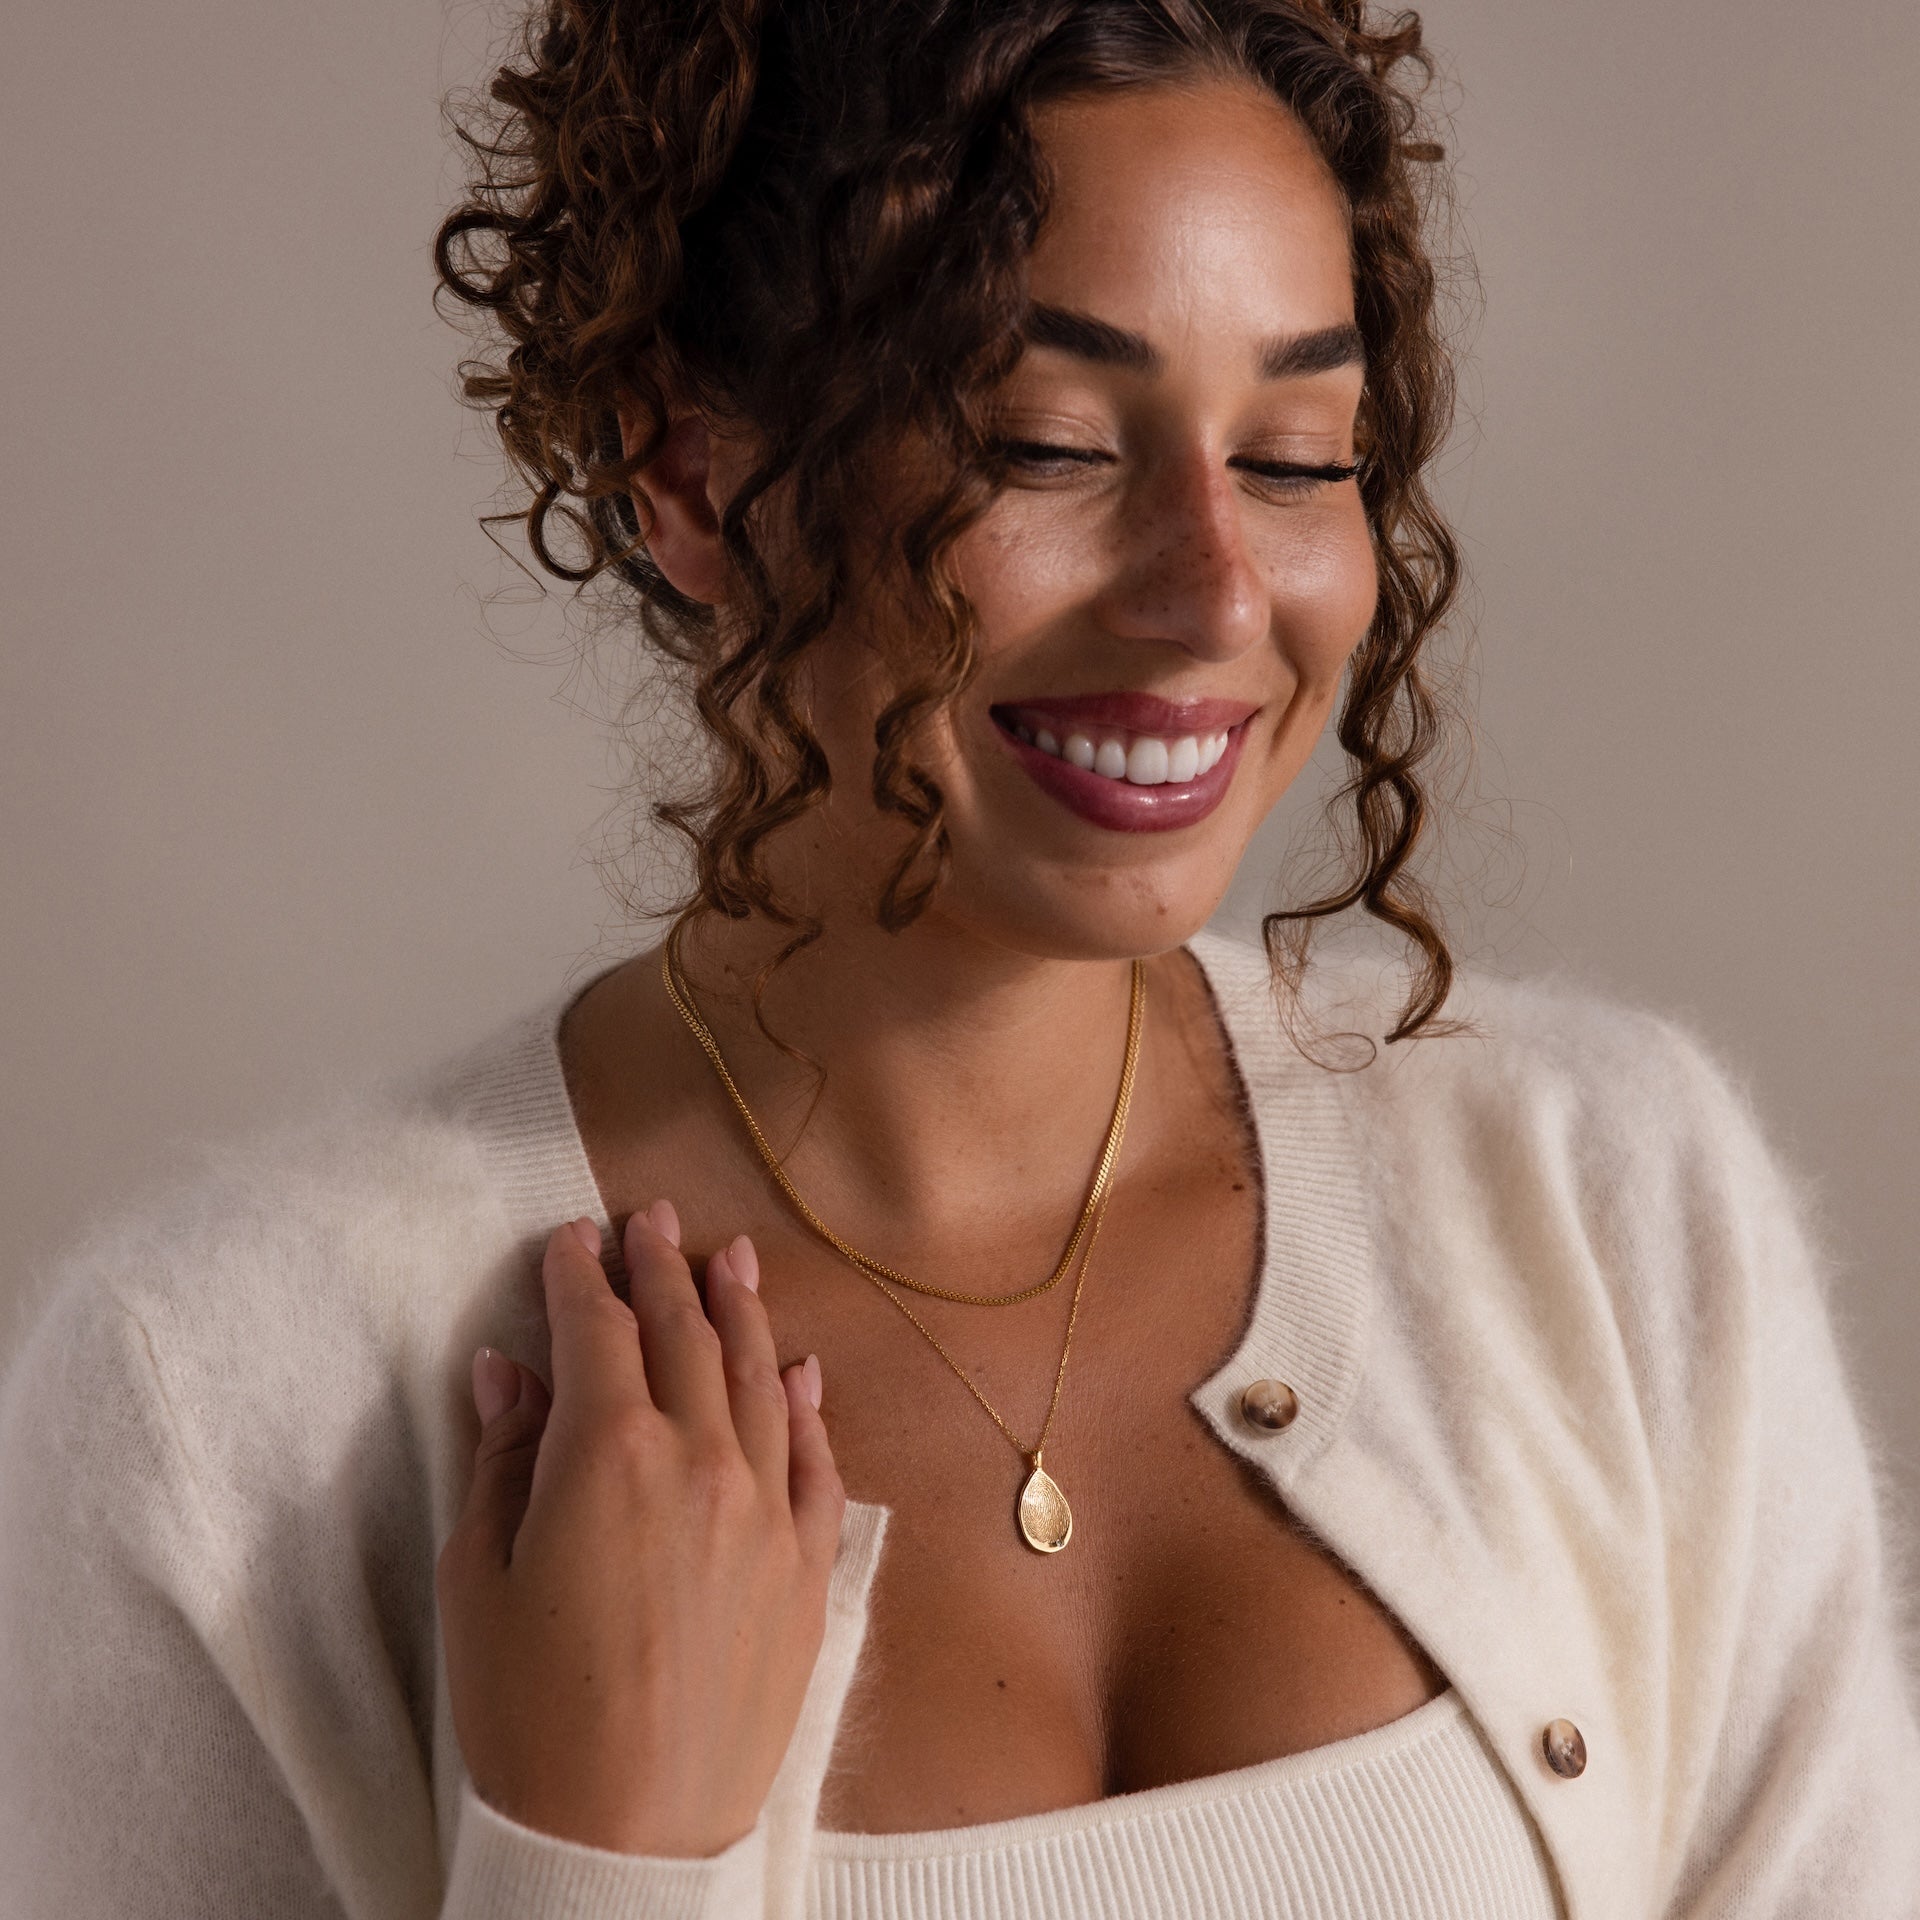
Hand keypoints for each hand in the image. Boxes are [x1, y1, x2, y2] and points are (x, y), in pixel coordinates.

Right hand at [436, 1202, 844, 1856]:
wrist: (627, 1835)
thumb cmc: (531, 1716)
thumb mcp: (481, 1579)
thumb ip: (502, 1459)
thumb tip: (507, 1369)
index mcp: (609, 1453)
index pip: (596, 1330)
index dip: (580, 1276)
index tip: (571, 1238)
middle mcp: (700, 1459)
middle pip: (683, 1334)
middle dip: (662, 1267)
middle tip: (654, 1217)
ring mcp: (765, 1508)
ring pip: (757, 1378)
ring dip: (741, 1311)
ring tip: (730, 1259)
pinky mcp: (804, 1564)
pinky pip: (814, 1459)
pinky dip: (804, 1406)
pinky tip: (799, 1370)